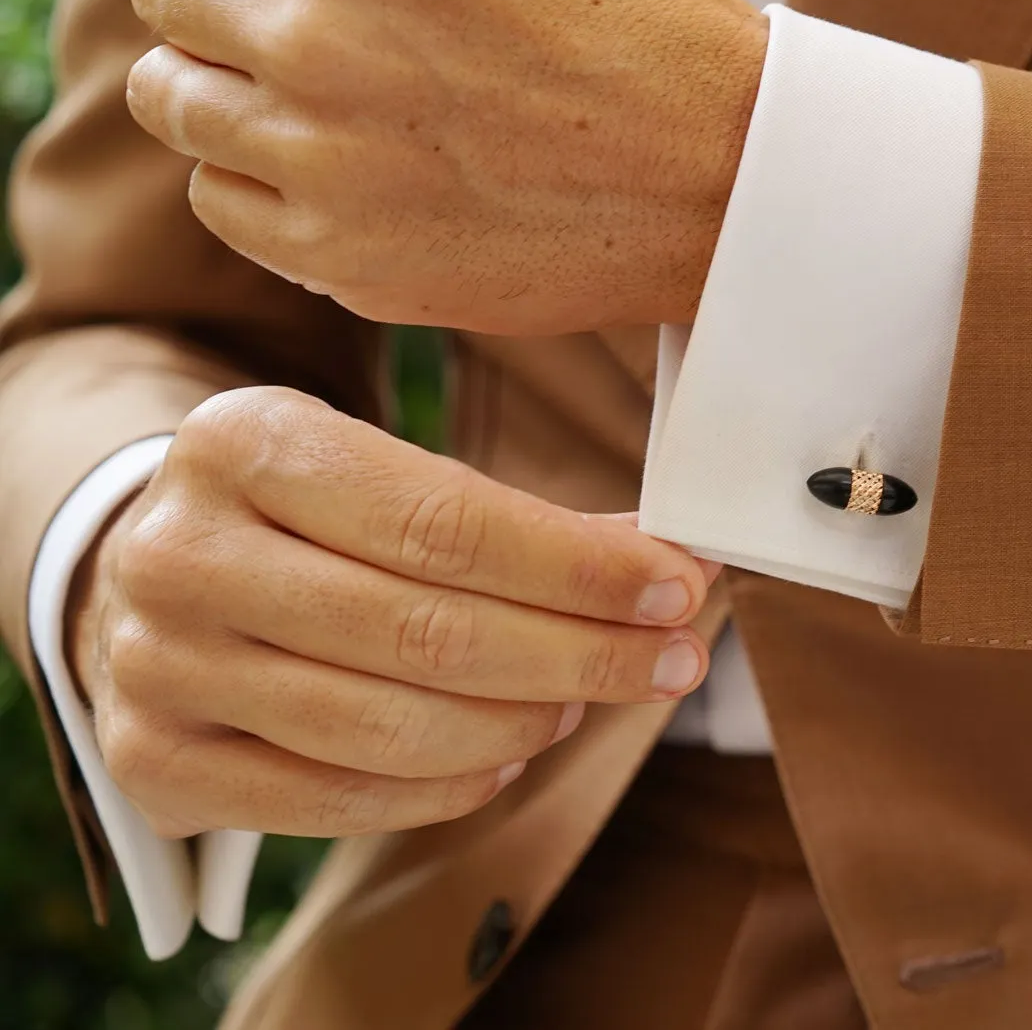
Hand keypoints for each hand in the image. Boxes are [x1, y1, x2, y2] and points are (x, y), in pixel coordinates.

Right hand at [67, 387, 716, 838]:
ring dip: (522, 721)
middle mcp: (182, 552)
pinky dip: (446, 787)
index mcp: (242, 442)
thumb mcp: (382, 471)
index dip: (578, 567)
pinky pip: (337, 798)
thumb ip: (517, 519)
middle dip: (581, 652)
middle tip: (673, 659)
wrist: (145, 572)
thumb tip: (670, 566)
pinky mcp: (154, 762)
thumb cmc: (302, 517)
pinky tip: (506, 758)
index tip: (678, 587)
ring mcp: (158, 665)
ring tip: (587, 701)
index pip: (444, 521)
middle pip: (426, 630)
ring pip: (386, 725)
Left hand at [124, 0, 768, 335]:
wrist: (725, 175)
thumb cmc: (626, 7)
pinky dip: (266, 175)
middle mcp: (317, 33)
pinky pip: (221, 198)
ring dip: (233, 79)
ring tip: (340, 86)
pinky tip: (355, 160)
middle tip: (332, 9)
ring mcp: (322, 157)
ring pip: (173, 97)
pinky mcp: (340, 257)